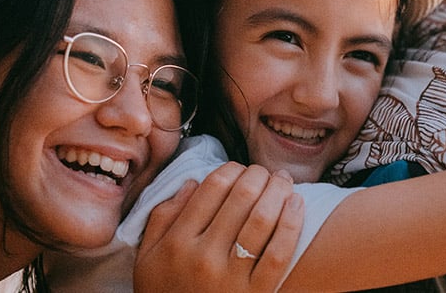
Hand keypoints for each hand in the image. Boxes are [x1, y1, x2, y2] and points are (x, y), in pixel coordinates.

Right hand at [135, 162, 304, 291]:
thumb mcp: (148, 258)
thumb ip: (163, 217)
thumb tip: (191, 183)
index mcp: (178, 242)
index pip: (212, 188)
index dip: (232, 170)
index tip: (239, 169)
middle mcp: (204, 257)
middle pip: (241, 197)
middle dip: (258, 175)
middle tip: (265, 172)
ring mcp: (232, 277)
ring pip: (262, 219)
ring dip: (278, 191)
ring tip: (283, 181)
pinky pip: (279, 253)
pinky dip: (291, 224)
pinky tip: (297, 205)